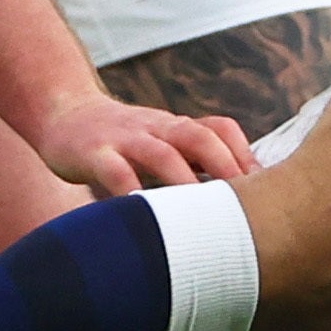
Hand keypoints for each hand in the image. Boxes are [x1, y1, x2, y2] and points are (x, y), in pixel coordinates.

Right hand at [33, 91, 256, 196]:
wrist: (63, 113)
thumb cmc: (121, 140)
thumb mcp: (159, 142)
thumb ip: (190, 163)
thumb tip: (235, 203)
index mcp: (176, 126)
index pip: (219, 128)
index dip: (243, 152)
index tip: (268, 186)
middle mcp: (156, 128)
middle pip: (199, 137)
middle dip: (226, 167)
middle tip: (246, 205)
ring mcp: (125, 139)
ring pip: (162, 154)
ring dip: (186, 181)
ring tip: (205, 215)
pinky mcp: (93, 153)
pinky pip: (115, 173)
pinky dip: (131, 194)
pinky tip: (145, 217)